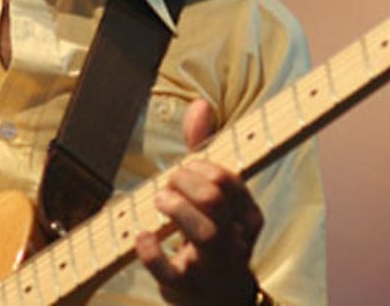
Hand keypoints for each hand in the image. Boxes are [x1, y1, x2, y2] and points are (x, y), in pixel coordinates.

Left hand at [134, 99, 262, 304]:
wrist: (219, 301)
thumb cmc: (214, 236)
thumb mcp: (216, 197)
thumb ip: (205, 150)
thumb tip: (199, 103)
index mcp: (248, 217)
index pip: (229, 180)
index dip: (202, 167)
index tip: (186, 167)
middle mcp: (235, 241)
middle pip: (214, 200)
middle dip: (184, 182)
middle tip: (169, 183)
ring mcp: (211, 266)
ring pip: (200, 230)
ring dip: (173, 206)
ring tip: (160, 200)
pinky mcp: (185, 287)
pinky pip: (168, 270)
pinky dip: (150, 250)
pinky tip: (142, 235)